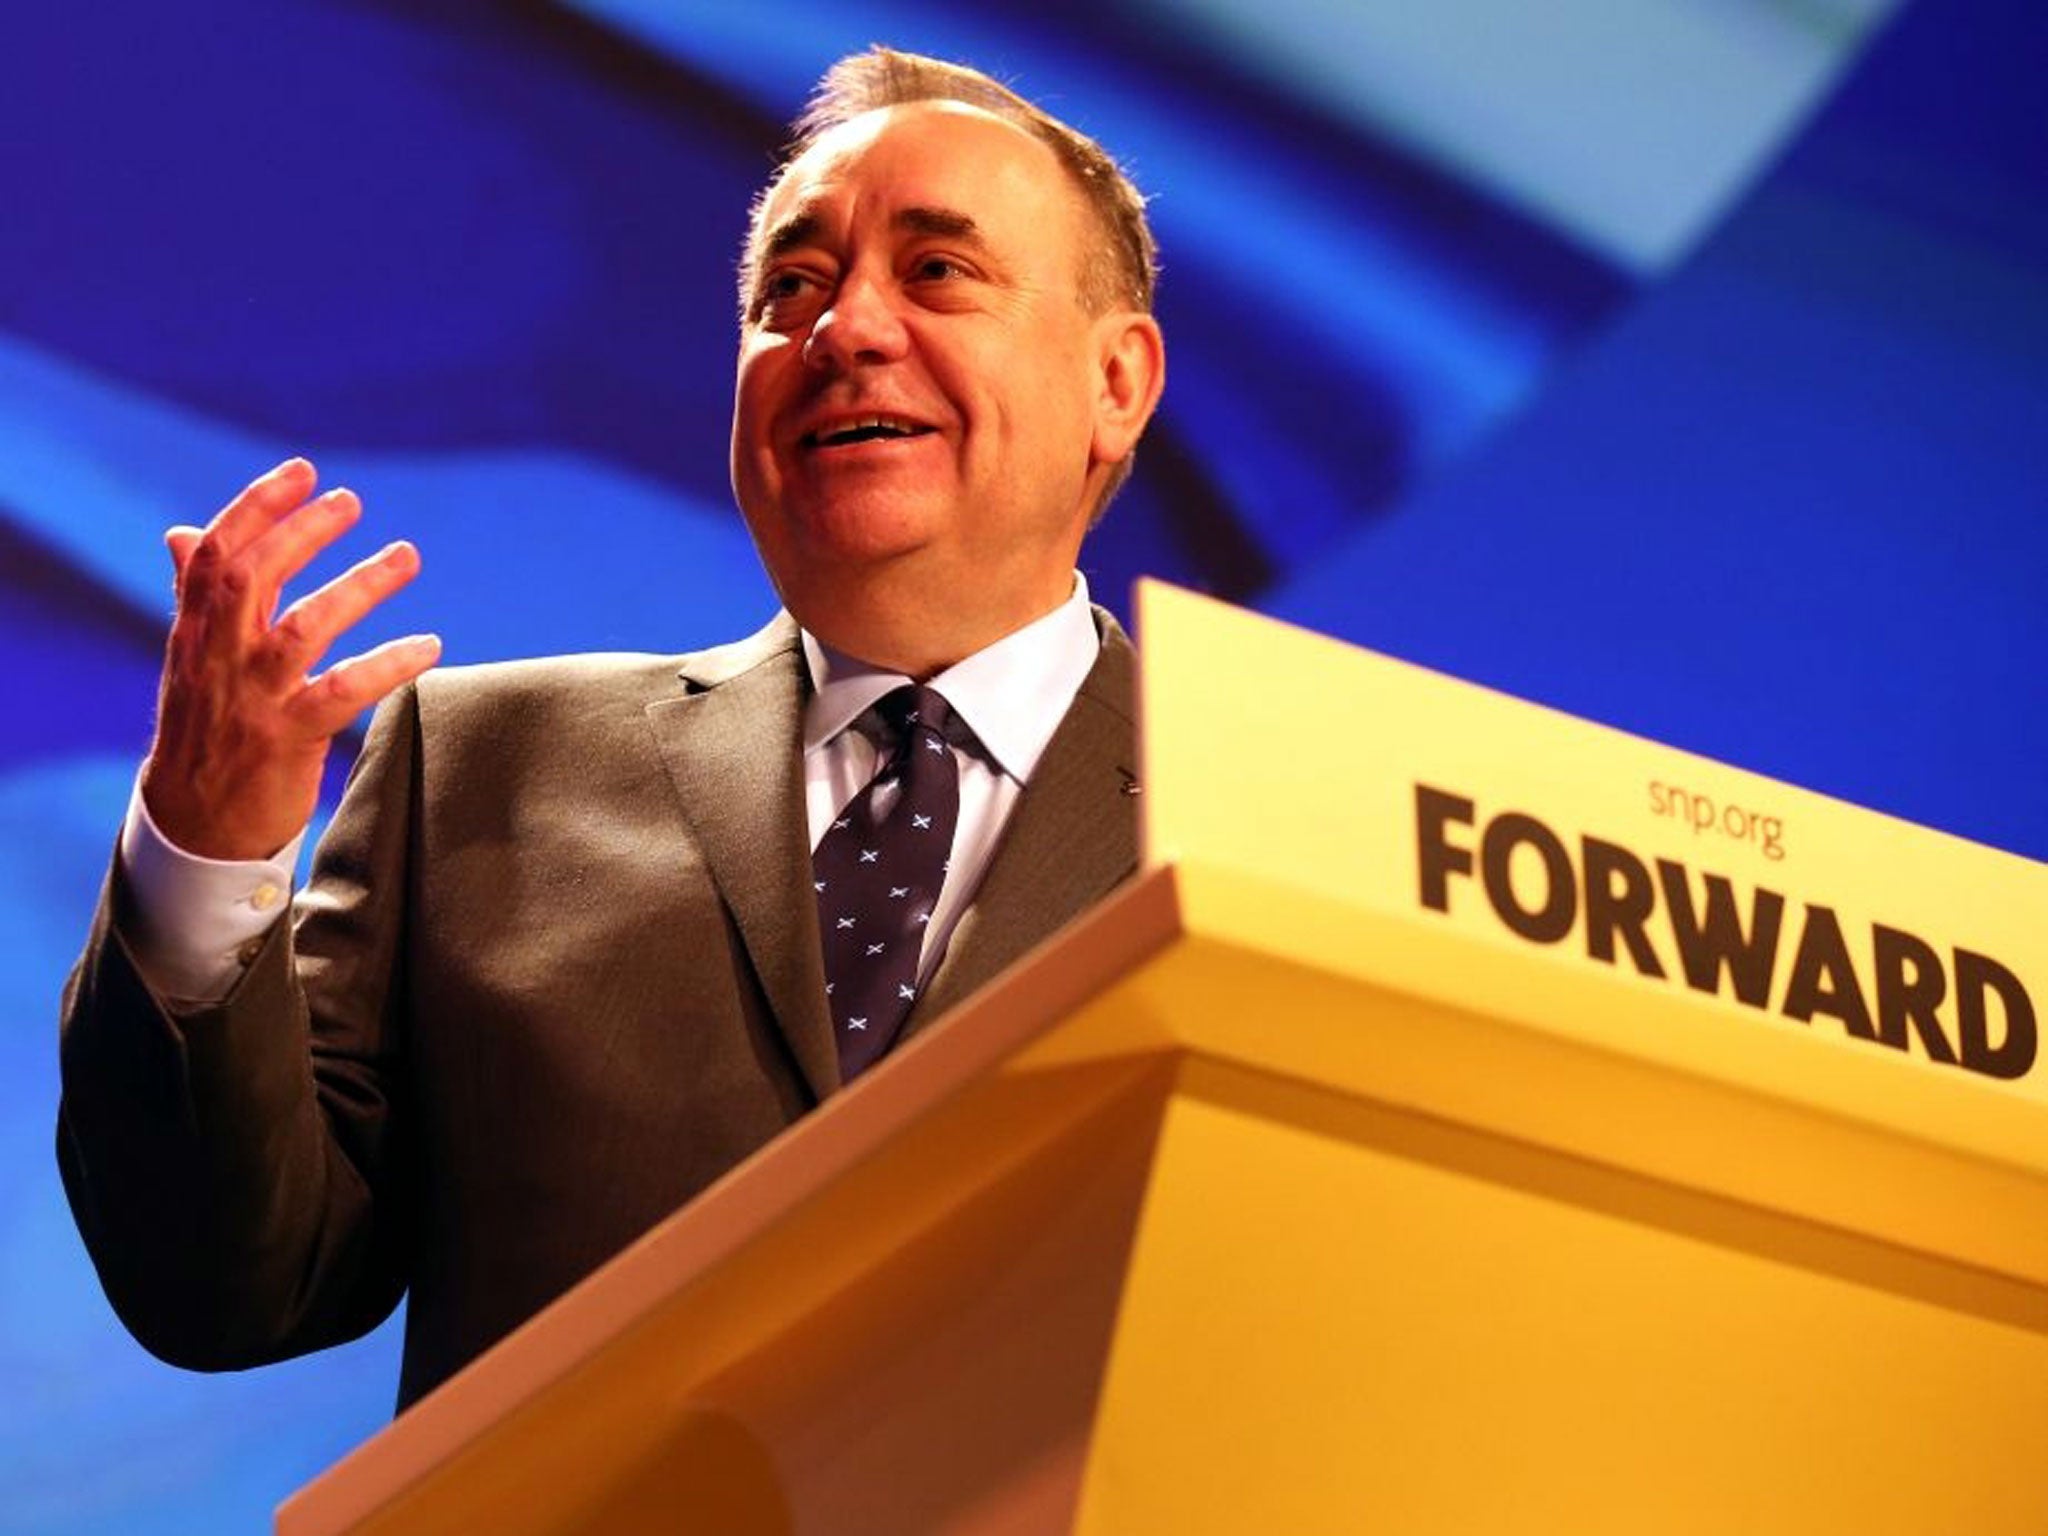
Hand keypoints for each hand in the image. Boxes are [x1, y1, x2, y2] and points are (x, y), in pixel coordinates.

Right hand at [139, 458, 440, 860]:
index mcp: (195, 632)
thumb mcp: (193, 659)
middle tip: (351, 501)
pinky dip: (387, 664)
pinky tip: (428, 644)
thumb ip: (197, 595)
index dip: (256, 507)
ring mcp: (252, 699)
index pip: (216, 555)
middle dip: (302, 533)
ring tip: (406, 555)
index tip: (302, 470)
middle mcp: (218, 658)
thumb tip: (183, 532)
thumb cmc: (205, 728)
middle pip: (252, 579)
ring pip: (302, 630)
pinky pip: (342, 693)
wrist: (195, 823)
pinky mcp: (286, 739)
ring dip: (358, 586)